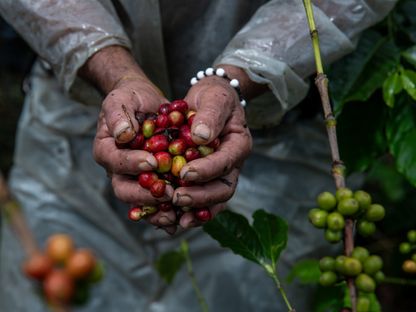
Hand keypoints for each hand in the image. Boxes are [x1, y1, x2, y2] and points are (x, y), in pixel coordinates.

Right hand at [81, 46, 177, 232]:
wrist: (145, 103)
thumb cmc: (131, 98)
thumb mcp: (121, 99)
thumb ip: (118, 114)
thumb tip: (122, 134)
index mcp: (106, 150)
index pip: (115, 162)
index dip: (132, 164)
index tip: (152, 162)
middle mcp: (118, 169)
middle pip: (124, 190)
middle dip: (145, 195)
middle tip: (167, 193)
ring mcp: (134, 179)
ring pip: (141, 202)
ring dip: (158, 210)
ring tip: (176, 214)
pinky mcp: (152, 182)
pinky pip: (158, 201)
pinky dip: (170, 209)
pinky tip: (185, 214)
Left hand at [171, 67, 254, 227]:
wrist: (210, 101)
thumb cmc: (213, 96)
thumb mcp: (214, 97)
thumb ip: (210, 115)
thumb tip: (201, 137)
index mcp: (239, 144)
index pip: (226, 162)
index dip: (207, 170)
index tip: (185, 173)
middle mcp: (233, 164)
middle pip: (223, 189)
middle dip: (200, 196)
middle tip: (177, 198)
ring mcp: (221, 174)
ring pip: (213, 200)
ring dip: (195, 210)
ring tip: (176, 218)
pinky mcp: (207, 180)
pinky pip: (202, 201)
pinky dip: (189, 211)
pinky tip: (172, 218)